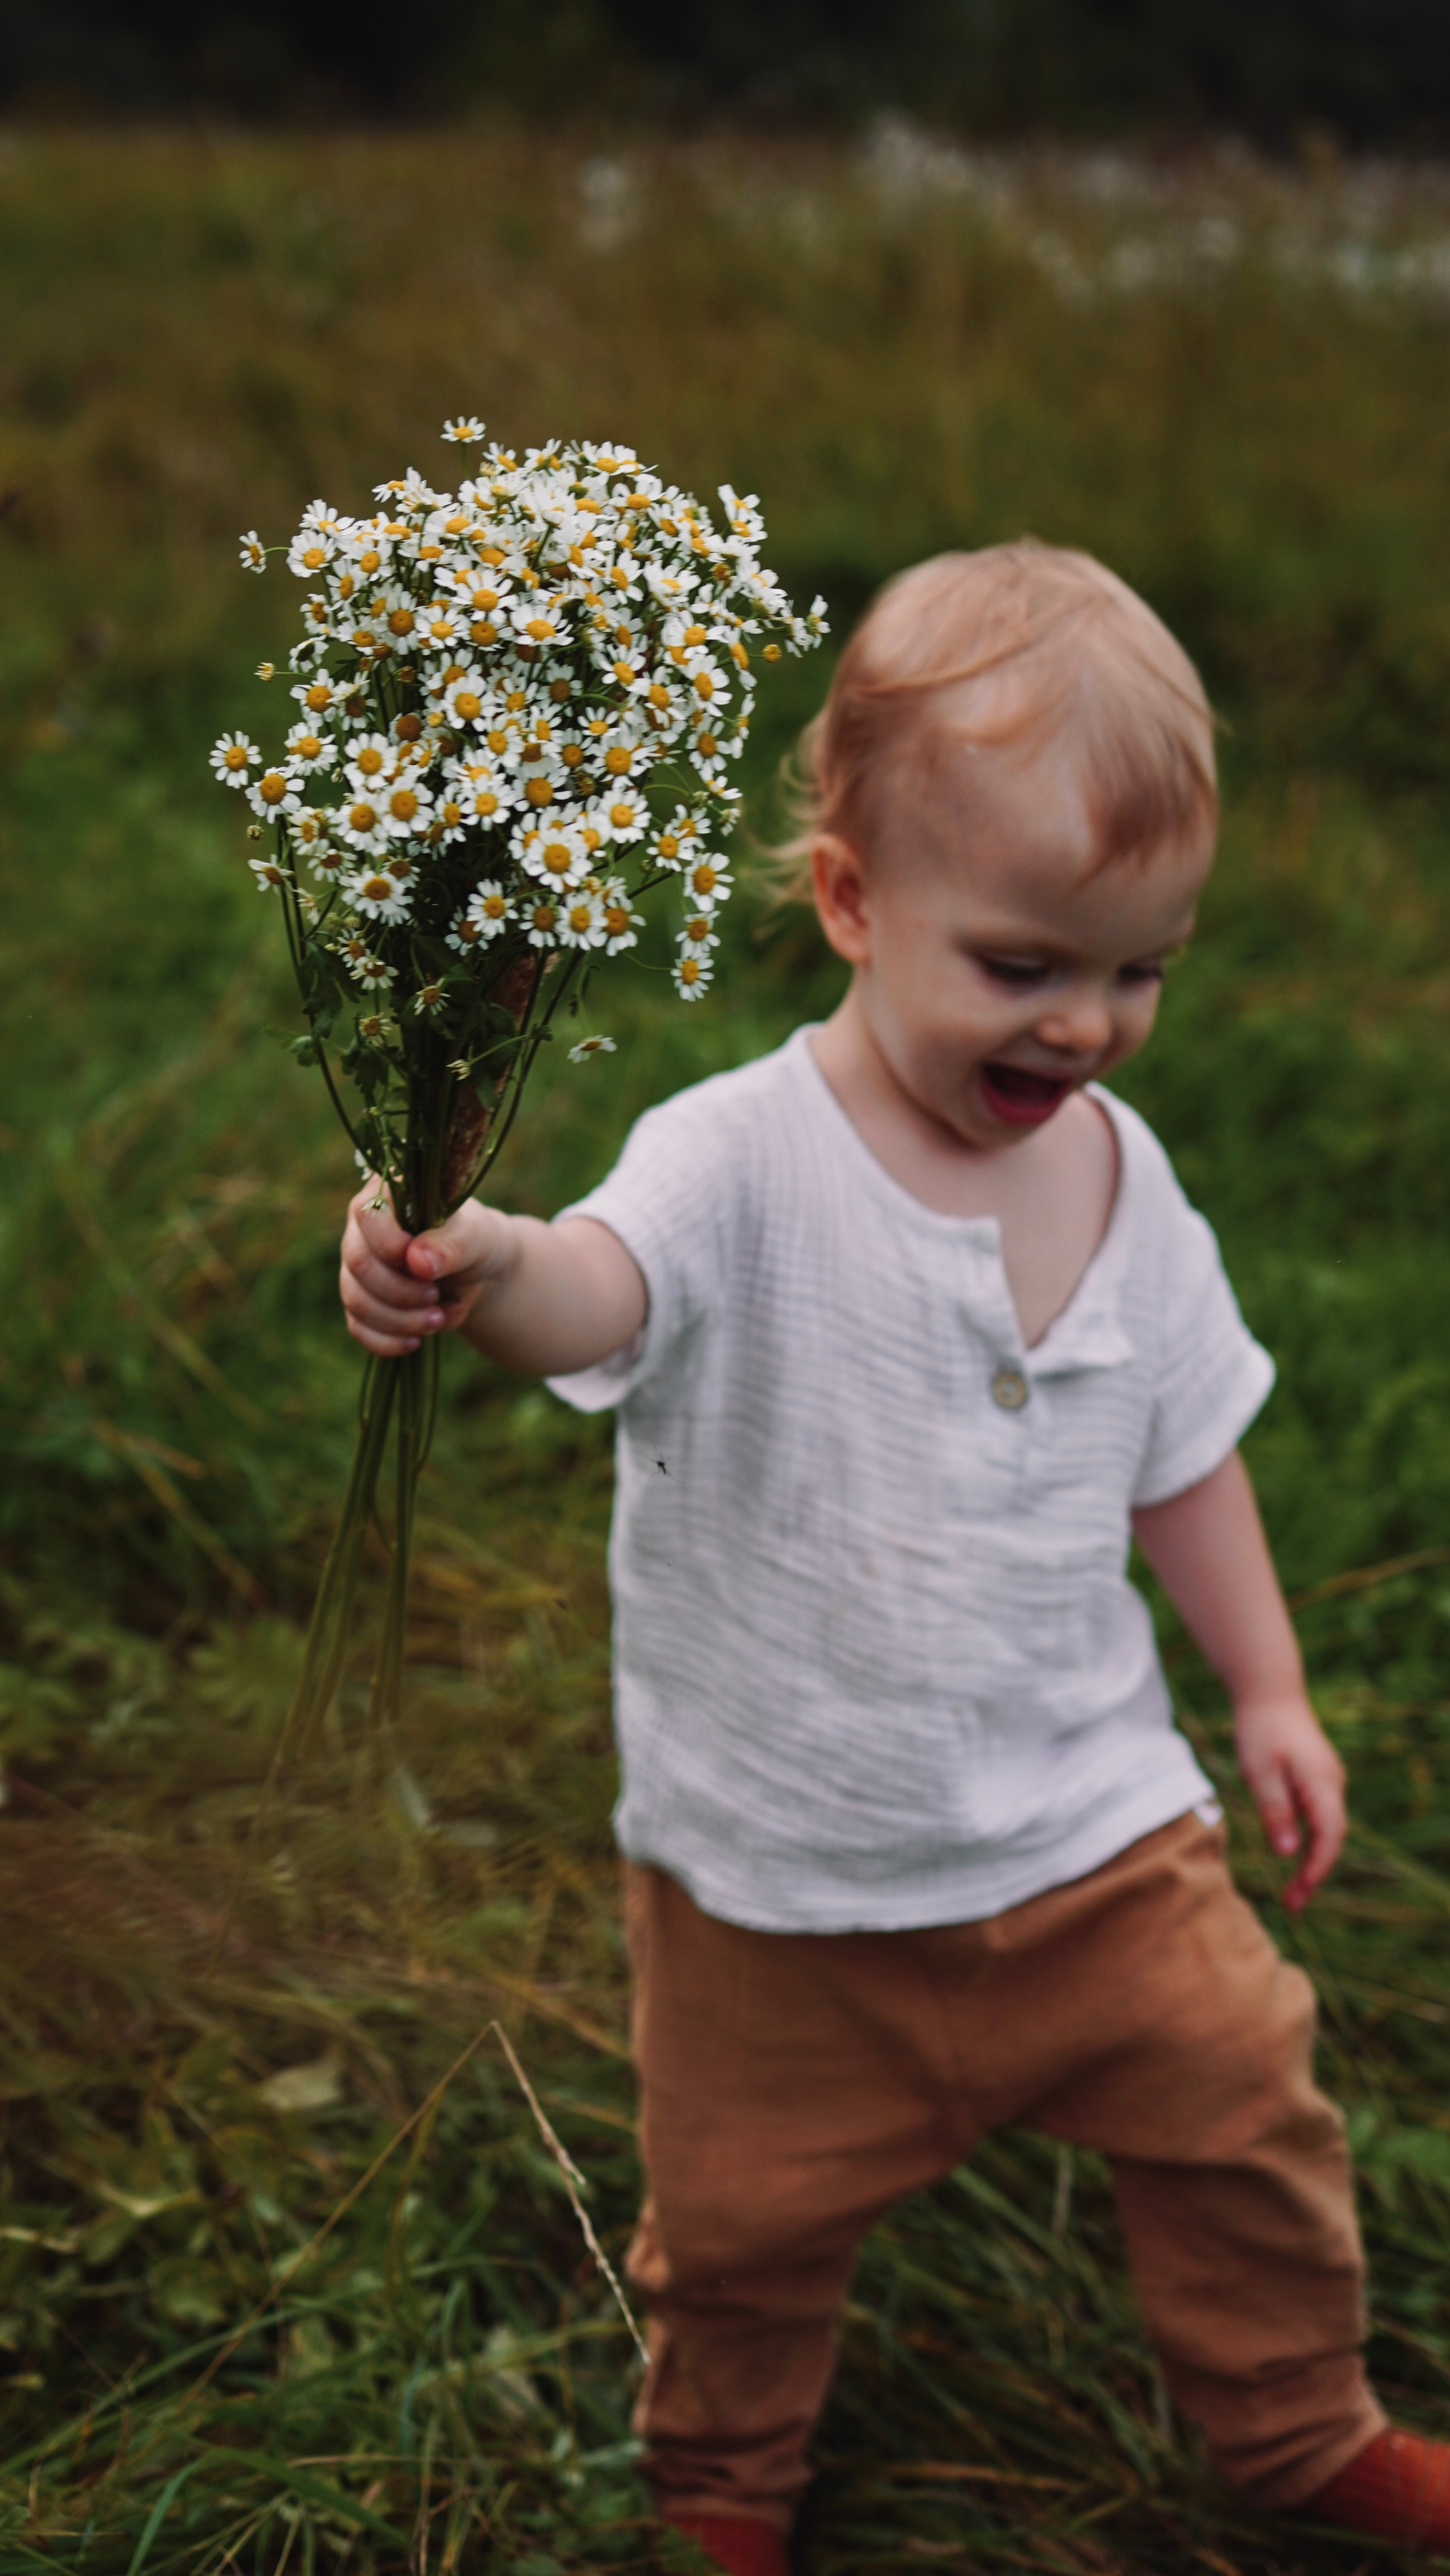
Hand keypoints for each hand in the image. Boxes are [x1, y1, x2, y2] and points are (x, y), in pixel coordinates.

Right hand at [338, 1179, 513, 1357]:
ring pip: (356, 1300)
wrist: (479, 1274)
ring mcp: (357, 1269)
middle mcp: (362, 1231)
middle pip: (358, 1263)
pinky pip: (358, 1327)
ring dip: (397, 1319)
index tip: (424, 1268)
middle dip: (399, 1290)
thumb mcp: (476, 1238)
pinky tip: (414, 1342)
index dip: (390, 1245)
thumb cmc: (475, 1242)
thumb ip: (451, 1245)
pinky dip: (386, 1341)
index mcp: (387, 1196)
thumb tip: (417, 1261)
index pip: (367, 1215)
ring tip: (437, 1320)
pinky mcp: (361, 1302)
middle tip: (435, 1298)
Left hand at [1234, 1693, 1346, 1911]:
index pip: (1329, 1837)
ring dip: (1311, 1858)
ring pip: (1325, 1828)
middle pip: (1331, 1838)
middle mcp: (1333, 1784)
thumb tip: (1288, 1854)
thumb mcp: (1259, 1771)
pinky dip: (1307, 1838)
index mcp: (1323, 1784)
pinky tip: (1290, 1851)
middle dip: (1314, 1873)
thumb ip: (1275, 1811)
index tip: (1299, 1895)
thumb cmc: (1260, 1728)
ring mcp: (1327, 1780)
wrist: (1269, 1690)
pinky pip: (1317, 1814)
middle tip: (1292, 1905)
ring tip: (1291, 1890)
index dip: (1317, 1869)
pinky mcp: (1317, 1777)